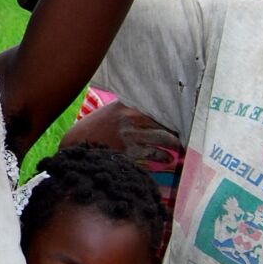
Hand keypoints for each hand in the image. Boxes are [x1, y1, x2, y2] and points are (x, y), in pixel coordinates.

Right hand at [65, 100, 179, 171]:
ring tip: (180, 147)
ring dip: (175, 144)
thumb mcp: (108, 112)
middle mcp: (132, 117)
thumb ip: (128, 109)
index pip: (158, 104)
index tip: (182, 114)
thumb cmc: (92, 130)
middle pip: (166, 120)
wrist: (75, 147)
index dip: (173, 110)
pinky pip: (155, 154)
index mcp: (127, 104)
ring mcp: (133, 135)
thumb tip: (149, 113)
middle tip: (187, 133)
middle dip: (178, 128)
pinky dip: (164, 157)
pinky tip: (167, 159)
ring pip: (165, 138)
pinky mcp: (132, 153)